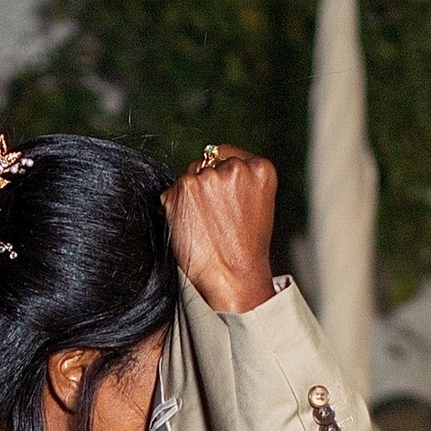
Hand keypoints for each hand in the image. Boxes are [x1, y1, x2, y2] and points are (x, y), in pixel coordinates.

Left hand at [163, 147, 277, 315]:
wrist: (233, 276)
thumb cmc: (245, 247)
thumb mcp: (258, 204)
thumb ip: (240, 179)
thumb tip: (208, 164)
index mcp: (260, 168)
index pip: (226, 154)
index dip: (219, 174)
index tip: (221, 197)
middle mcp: (234, 167)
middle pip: (206, 164)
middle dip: (204, 185)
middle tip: (214, 219)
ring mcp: (207, 177)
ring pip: (187, 178)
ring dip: (188, 198)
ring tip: (204, 227)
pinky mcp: (183, 189)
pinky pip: (170, 193)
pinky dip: (173, 209)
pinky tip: (190, 229)